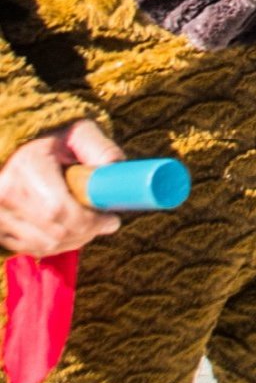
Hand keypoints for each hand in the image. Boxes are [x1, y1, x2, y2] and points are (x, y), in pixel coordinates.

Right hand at [0, 121, 125, 256]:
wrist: (19, 149)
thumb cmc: (55, 140)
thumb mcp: (81, 133)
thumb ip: (101, 149)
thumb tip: (117, 171)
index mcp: (26, 166)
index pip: (57, 209)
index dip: (89, 221)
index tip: (112, 220)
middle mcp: (5, 193)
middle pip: (53, 232)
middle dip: (86, 232)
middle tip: (106, 223)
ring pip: (44, 245)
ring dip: (73, 241)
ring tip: (91, 225)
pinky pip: (30, 248)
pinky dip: (55, 244)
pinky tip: (70, 230)